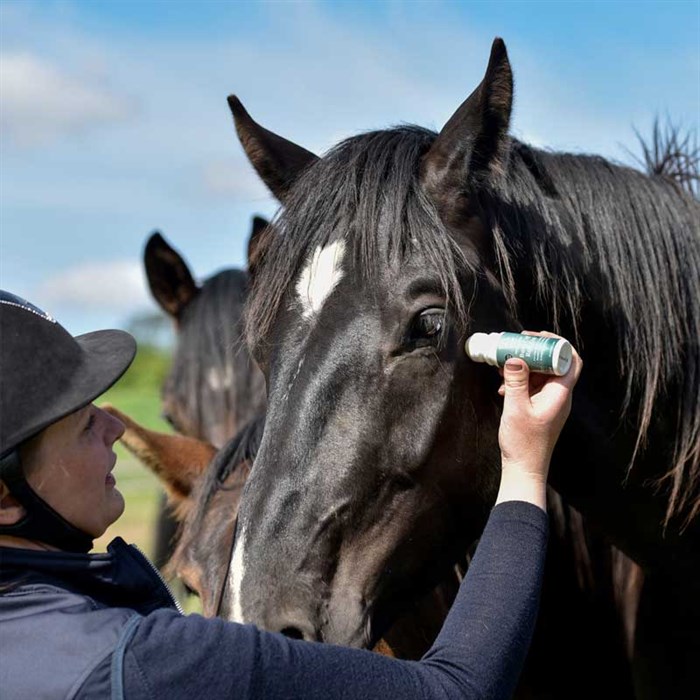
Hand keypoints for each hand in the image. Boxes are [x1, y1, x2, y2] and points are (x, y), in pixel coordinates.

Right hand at [495, 331, 581, 508]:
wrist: (525, 468)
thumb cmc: (524, 443)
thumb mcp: (515, 408)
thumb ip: (515, 381)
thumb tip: (515, 358)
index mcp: (560, 394)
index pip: (570, 360)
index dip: (556, 344)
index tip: (536, 337)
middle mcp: (559, 396)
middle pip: (555, 363)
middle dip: (535, 352)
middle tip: (516, 345)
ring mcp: (551, 402)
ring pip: (542, 374)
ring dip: (525, 367)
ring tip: (505, 364)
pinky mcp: (541, 407)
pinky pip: (534, 386)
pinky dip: (521, 380)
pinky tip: (504, 386)